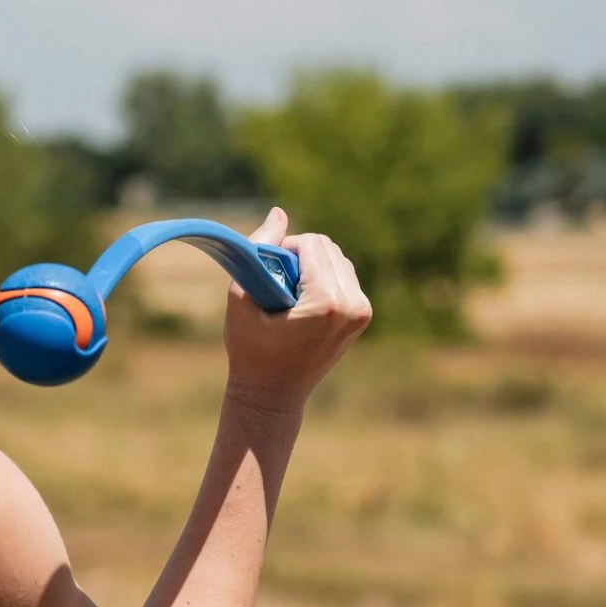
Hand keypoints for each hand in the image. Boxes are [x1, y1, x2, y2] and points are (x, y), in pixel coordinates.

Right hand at [222, 207, 371, 412]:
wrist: (273, 394)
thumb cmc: (250, 349)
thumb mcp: (242, 297)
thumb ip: (260, 250)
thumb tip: (279, 211)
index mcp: (327, 302)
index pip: (311, 244)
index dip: (283, 248)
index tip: (266, 273)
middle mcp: (353, 304)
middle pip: (327, 247)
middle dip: (298, 255)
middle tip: (276, 284)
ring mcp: (362, 311)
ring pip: (337, 258)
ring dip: (310, 265)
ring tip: (288, 294)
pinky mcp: (363, 315)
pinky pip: (344, 275)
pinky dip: (322, 277)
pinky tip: (302, 300)